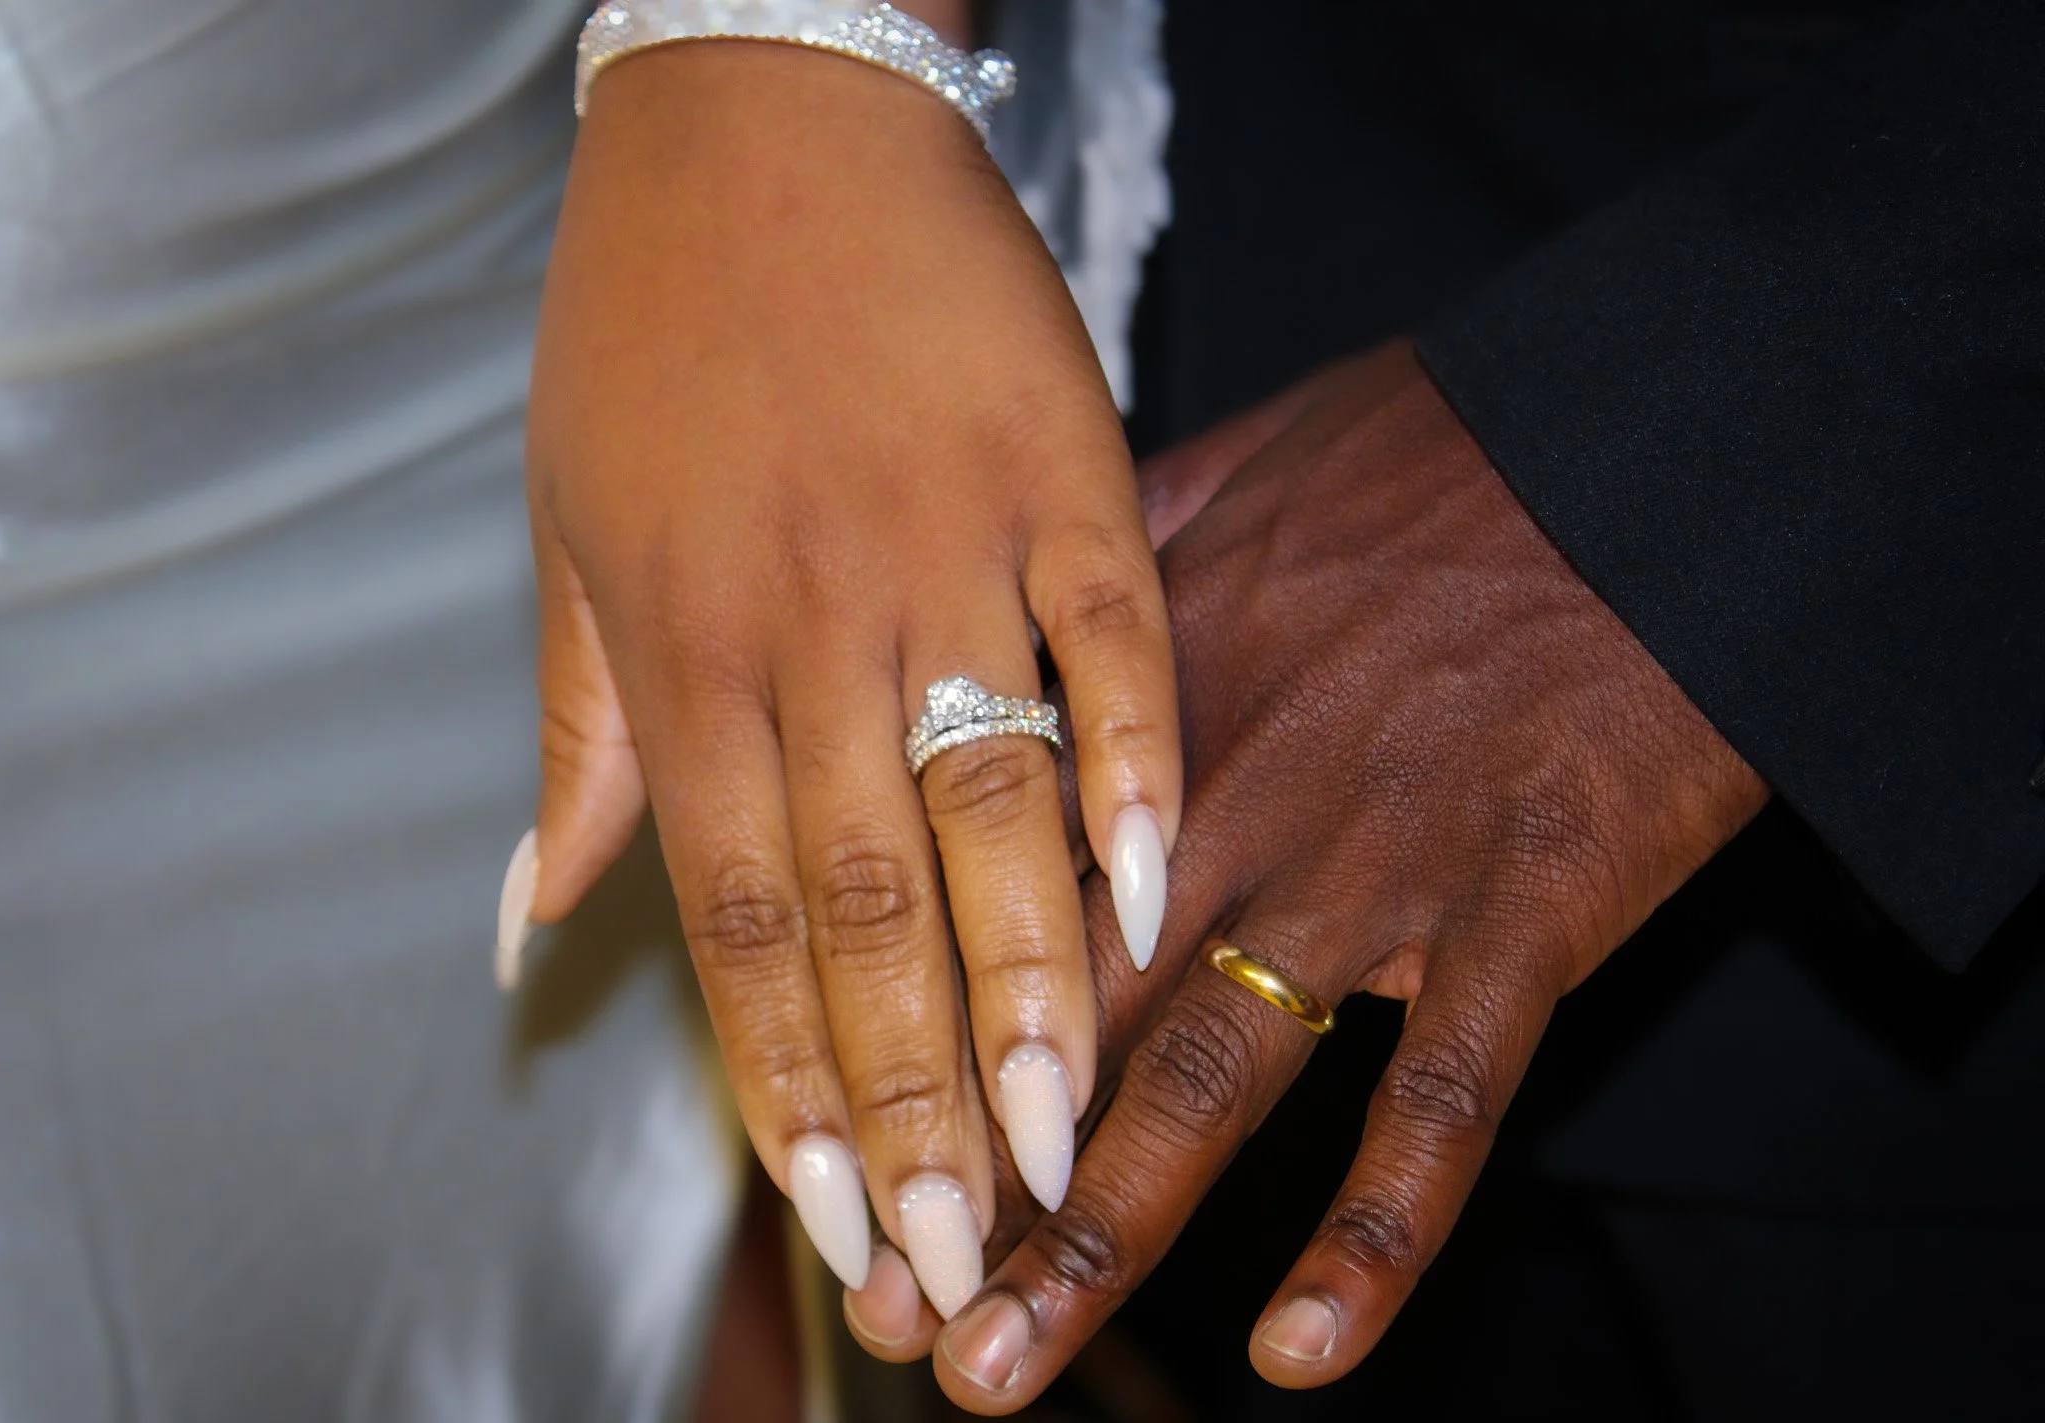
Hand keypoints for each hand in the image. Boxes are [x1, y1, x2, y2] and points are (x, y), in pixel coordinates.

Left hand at [515, 41, 1180, 1315]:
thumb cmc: (650, 323)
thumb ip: (577, 748)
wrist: (762, 103)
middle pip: (866, 902)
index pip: (739, 923)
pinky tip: (1158, 896)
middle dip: (909, 1097)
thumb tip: (526, 929)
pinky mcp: (1063, 466)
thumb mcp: (569, 535)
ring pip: (990, 801)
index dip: (789, 1089)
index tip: (838, 1222)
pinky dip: (1135, 767)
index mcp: (685, 653)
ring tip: (1054, 1147)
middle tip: (958, 1255)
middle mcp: (811, 622)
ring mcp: (945, 542)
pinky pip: (1114, 640)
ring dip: (1025, 986)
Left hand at [921, 342, 1769, 1408]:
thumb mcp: (1228, 468)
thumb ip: (1101, 550)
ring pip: (1204, 1082)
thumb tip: (1005, 571)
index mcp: (1143, 706)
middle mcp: (1229, 806)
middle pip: (1056, 1017)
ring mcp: (1372, 869)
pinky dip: (1371, 1232)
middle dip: (960, 1174)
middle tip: (872, 1303)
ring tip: (992, 1368)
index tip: (827, 1140)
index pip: (981, 894)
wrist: (1652, 442)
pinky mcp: (1520, 910)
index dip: (898, 1028)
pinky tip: (1297, 1348)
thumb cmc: (1443, 449)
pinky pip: (1439, 1101)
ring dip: (1092, 1240)